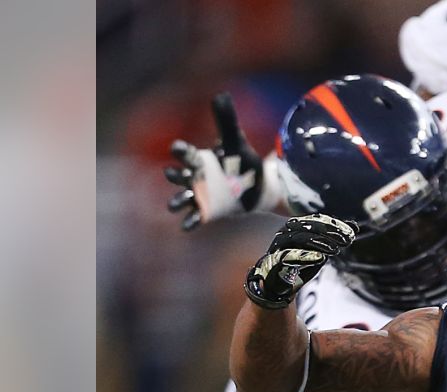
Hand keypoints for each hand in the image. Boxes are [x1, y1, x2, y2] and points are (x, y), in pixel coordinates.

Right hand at [165, 93, 279, 230]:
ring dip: (177, 201)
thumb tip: (221, 94)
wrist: (260, 188)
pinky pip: (196, 218)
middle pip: (180, 176)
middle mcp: (197, 178)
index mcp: (201, 160)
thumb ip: (227, 121)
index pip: (186, 154)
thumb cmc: (243, 163)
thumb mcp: (236, 142)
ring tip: (172, 206)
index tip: (177, 147)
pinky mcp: (210, 211)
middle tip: (170, 173)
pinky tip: (185, 227)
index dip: (181, 151)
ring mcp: (202, 196)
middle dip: (175, 175)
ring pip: (183, 198)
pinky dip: (190, 222)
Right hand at [245, 214, 354, 308]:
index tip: (352, 232)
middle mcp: (287, 233)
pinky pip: (288, 256)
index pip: (317, 221)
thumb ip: (335, 238)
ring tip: (336, 249)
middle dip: (329, 231)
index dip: (335, 224)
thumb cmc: (300, 263)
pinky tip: (320, 258)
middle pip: (308, 227)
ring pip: (299, 238)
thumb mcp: (321, 250)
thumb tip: (355, 226)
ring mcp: (279, 246)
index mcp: (297, 228)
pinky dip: (304, 256)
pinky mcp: (274, 261)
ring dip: (319, 242)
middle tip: (347, 239)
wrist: (277, 285)